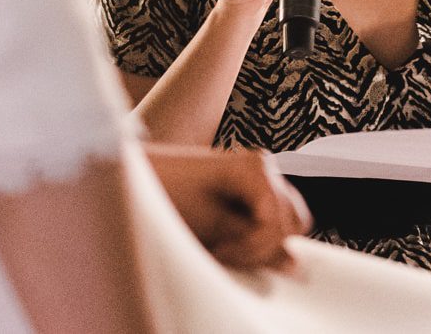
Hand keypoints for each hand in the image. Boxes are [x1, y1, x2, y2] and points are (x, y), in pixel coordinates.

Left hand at [144, 144, 310, 272]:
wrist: (136, 176)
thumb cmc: (166, 192)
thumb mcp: (209, 223)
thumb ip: (254, 243)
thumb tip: (294, 264)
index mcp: (255, 167)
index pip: (280, 223)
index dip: (254, 248)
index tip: (221, 253)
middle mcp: (263, 166)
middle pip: (293, 221)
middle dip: (264, 245)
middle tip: (226, 252)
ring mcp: (258, 176)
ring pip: (285, 222)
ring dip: (260, 241)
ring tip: (224, 246)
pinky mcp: (249, 189)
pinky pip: (270, 219)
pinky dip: (253, 235)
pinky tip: (224, 239)